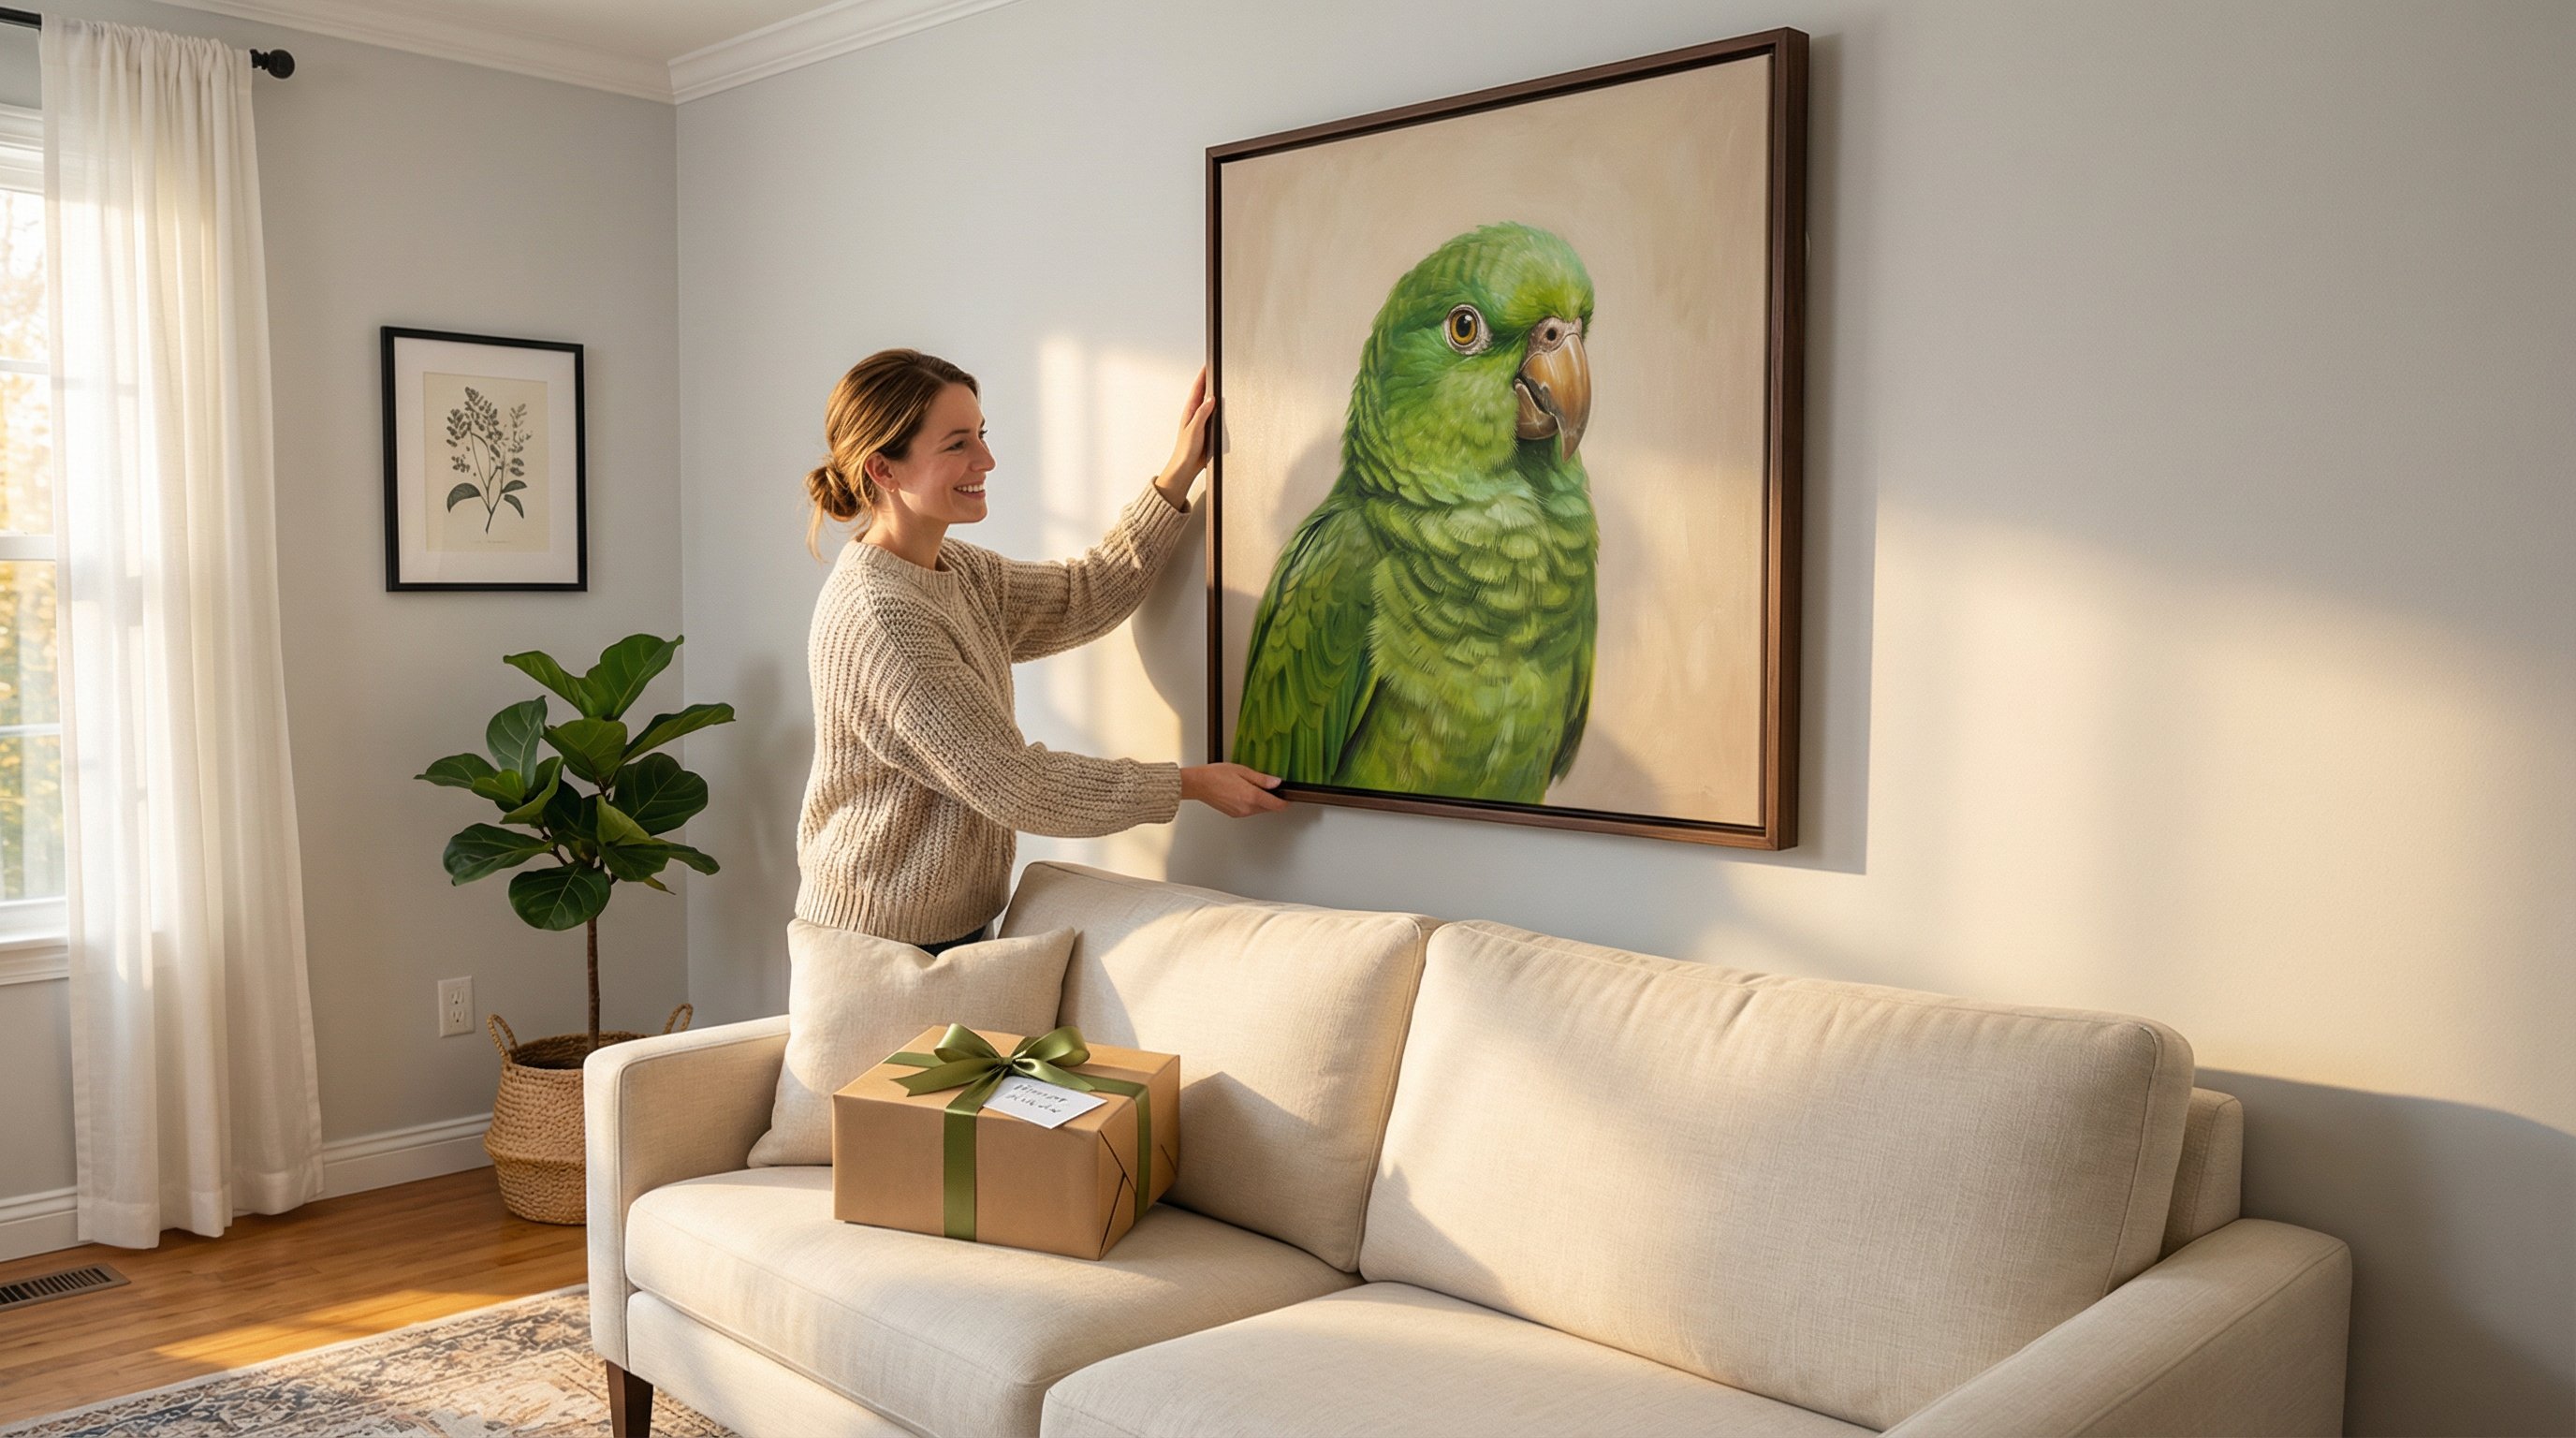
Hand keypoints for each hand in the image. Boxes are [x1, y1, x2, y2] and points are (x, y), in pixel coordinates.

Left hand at [1153, 366, 1216, 508]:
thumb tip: (1210, 398)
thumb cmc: (1186, 450)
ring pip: (1209, 403)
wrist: (1186, 467)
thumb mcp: (1194, 429)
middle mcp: (1195, 415)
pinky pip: (1214, 414)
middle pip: (1203, 392)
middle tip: (1214, 367)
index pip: (1198, 389)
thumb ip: (1202, 413)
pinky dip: (1218, 407)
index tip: (1207, 365)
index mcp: (1190, 412)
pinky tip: (1222, 405)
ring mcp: (1201, 422)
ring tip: (1218, 380)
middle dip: (1208, 380)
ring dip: (1213, 392)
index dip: (1203, 376)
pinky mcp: (1207, 430)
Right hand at [1181, 762, 1285, 816]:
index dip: (1285, 801)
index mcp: (1251, 796)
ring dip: (1260, 801)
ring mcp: (1240, 813)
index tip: (1287, 797)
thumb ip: (1262, 779)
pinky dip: (1250, 803)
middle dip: (1271, 799)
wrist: (1198, 784)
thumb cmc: (1216, 775)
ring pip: (1258, 809)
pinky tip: (1241, 792)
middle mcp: (1247, 808)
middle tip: (1267, 785)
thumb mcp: (1243, 770)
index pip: (1277, 805)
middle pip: (1268, 808)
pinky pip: (1248, 810)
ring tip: (1249, 786)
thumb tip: (1276, 782)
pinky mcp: (1234, 814)